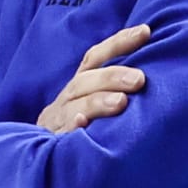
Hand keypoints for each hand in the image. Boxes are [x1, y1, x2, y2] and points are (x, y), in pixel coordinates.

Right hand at [36, 24, 150, 133]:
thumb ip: (115, 88)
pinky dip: (71, 127)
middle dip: (112, 77)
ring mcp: (58, 121)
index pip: (96, 58)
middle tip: (139, 79)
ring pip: (75, 107)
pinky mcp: (52, 144)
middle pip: (85, 81)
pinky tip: (82, 124)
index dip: (118, 43)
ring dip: (97, 102)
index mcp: (80, 85)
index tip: (145, 31)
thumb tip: (151, 73)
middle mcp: (68, 98)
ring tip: (120, 102)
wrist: (36, 156)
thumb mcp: (92, 102)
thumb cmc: (80, 126)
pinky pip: (60, 136)